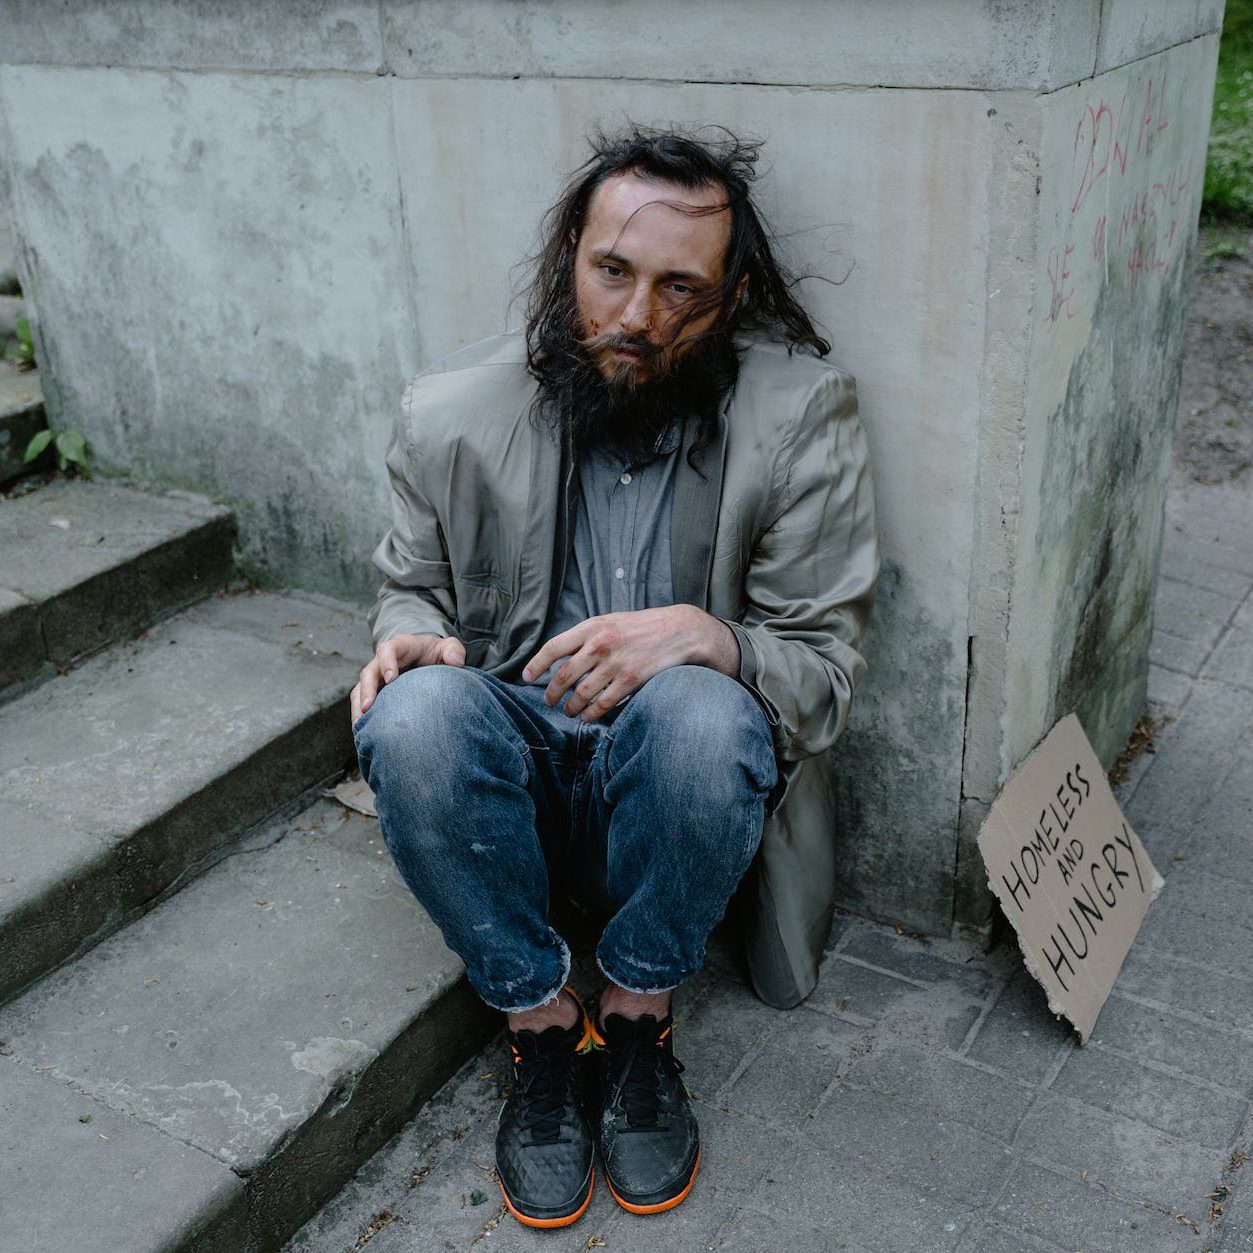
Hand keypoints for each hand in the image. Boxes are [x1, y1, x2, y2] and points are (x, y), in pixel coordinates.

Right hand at [350, 633, 465, 723]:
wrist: (429, 660)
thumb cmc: (437, 653)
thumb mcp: (449, 648)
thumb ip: (454, 650)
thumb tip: (455, 661)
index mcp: (400, 647)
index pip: (388, 650)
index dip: (387, 663)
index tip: (391, 679)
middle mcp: (383, 662)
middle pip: (368, 672)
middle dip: (367, 689)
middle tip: (367, 707)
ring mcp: (377, 678)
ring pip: (359, 690)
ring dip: (358, 707)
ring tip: (360, 725)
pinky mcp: (375, 692)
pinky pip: (362, 703)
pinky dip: (360, 716)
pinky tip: (364, 732)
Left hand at [522, 605, 738, 721]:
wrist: (678, 630)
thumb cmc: (641, 627)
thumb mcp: (610, 622)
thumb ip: (586, 637)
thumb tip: (560, 656)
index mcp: (592, 627)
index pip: (554, 647)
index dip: (537, 665)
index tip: (527, 678)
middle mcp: (600, 644)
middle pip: (564, 675)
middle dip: (552, 693)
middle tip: (549, 702)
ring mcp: (615, 663)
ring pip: (581, 694)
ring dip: (571, 707)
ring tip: (569, 712)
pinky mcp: (630, 680)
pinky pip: (604, 703)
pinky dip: (592, 714)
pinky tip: (588, 717)